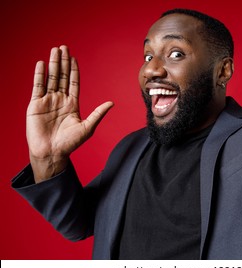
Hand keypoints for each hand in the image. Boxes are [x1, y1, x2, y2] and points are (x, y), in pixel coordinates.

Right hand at [27, 46, 113, 181]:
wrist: (52, 152)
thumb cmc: (70, 143)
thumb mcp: (87, 127)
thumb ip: (98, 113)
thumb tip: (112, 103)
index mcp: (72, 104)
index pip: (73, 82)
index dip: (74, 70)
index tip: (74, 58)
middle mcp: (60, 100)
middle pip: (62, 76)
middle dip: (63, 62)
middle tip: (64, 47)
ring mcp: (47, 101)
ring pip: (51, 78)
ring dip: (52, 64)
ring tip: (54, 50)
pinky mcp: (35, 104)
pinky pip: (37, 86)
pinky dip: (39, 74)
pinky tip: (41, 63)